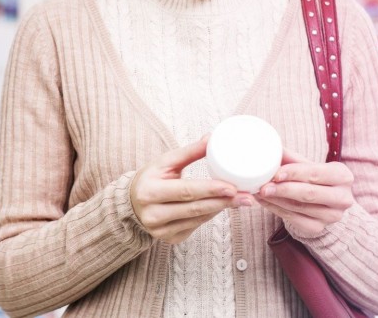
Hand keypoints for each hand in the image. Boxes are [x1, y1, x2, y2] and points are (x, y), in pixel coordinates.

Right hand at [130, 134, 254, 243]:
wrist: (131, 202)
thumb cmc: (151, 177)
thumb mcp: (165, 162)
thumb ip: (189, 152)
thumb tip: (211, 137)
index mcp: (149, 192)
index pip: (186, 191)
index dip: (210, 189)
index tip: (232, 187)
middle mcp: (152, 215)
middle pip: (195, 208)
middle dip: (224, 202)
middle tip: (247, 197)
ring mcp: (160, 230)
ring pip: (198, 219)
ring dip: (220, 209)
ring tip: (240, 200)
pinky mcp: (169, 239)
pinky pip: (195, 227)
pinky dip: (209, 216)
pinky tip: (220, 207)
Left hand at [256, 148, 354, 236]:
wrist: (325, 201)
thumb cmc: (314, 178)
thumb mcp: (307, 165)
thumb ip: (291, 157)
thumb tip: (270, 147)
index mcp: (343, 176)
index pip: (316, 173)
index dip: (295, 173)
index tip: (276, 174)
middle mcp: (343, 198)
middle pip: (309, 193)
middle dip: (283, 189)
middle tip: (263, 187)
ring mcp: (332, 216)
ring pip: (299, 207)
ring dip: (275, 199)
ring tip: (259, 191)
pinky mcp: (318, 228)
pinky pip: (293, 219)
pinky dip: (275, 209)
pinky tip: (264, 201)